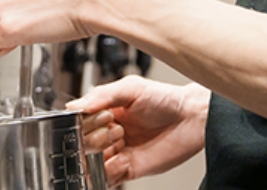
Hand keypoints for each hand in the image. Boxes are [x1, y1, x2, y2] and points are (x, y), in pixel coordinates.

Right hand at [72, 77, 209, 185]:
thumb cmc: (166, 99)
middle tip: (116, 130)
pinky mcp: (127, 170)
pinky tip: (124, 158)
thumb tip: (74, 106)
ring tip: (120, 143)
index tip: (104, 118)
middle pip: (82, 145)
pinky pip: (107, 179)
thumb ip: (103, 95)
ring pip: (91, 164)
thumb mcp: (132, 88)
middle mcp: (108, 134)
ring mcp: (117, 152)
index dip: (86, 124)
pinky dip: (110, 171)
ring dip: (101, 156)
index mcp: (104, 113)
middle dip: (95, 139)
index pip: (79, 123)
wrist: (192, 118)